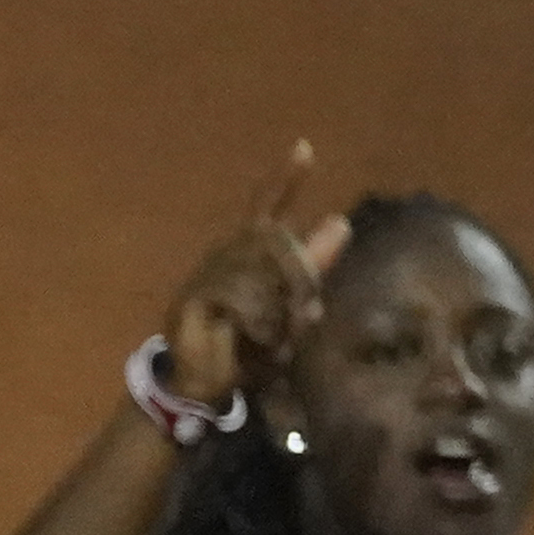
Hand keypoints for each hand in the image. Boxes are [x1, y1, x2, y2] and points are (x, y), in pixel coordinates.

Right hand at [160, 143, 345, 410]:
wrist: (198, 386)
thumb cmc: (244, 346)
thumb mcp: (289, 304)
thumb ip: (311, 267)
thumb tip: (342, 221)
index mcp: (246, 252)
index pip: (266, 208)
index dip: (285, 180)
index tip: (304, 148)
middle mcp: (224, 255)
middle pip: (270, 239)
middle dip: (295, 270)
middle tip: (306, 302)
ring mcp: (204, 276)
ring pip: (256, 271)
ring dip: (277, 304)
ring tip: (279, 334)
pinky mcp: (190, 301)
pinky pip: (234, 298)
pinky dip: (252, 319)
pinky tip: (252, 337)